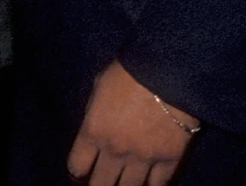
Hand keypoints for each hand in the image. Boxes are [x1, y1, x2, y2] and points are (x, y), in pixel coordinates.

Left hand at [68, 61, 197, 185]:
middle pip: (100, 185)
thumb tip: (94, 132)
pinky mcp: (169, 160)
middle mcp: (115, 151)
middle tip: (102, 179)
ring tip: (124, 181)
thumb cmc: (129, 72)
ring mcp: (143, 158)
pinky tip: (149, 182)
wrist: (167, 71)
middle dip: (99, 184)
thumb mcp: (99, 88)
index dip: (78, 171)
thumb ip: (94, 114)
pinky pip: (158, 185)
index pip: (76, 167)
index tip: (82, 171)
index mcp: (93, 131)